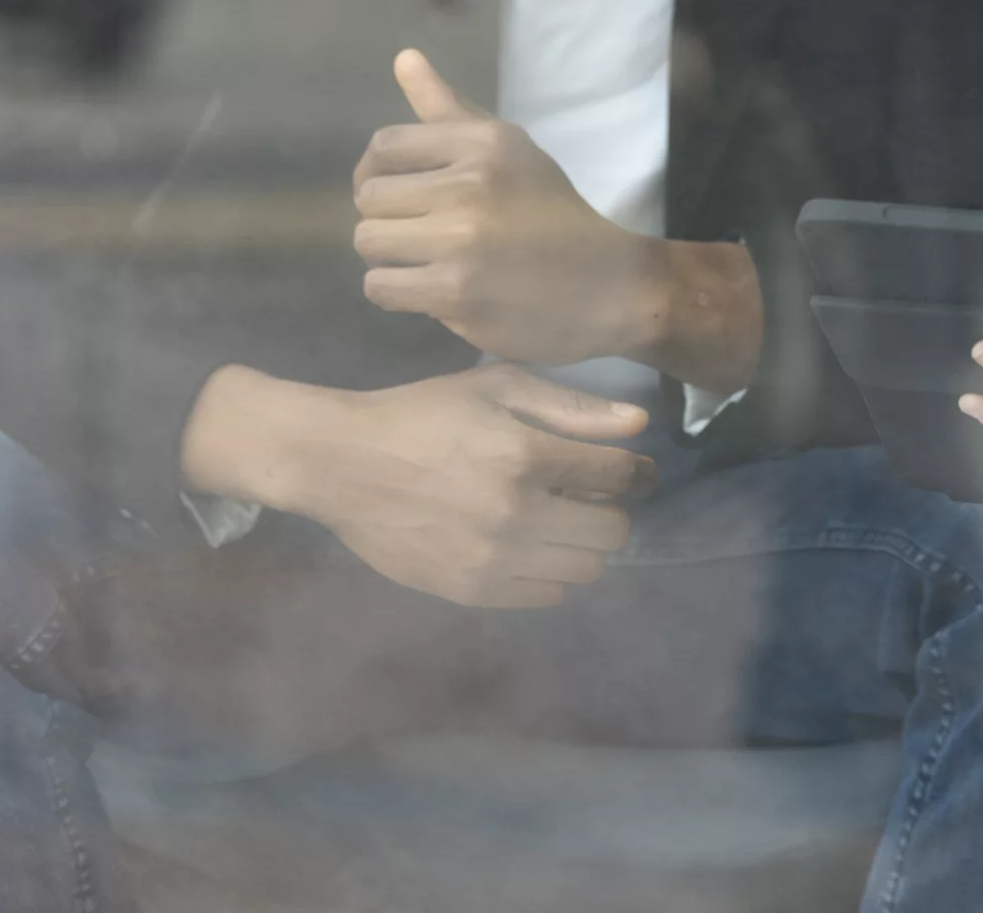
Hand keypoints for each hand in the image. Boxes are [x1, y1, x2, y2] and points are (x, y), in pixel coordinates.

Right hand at [275, 362, 654, 608]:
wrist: (343, 464)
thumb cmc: (425, 415)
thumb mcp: (497, 387)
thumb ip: (573, 407)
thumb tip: (639, 426)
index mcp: (525, 456)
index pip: (618, 476)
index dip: (634, 471)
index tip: (628, 470)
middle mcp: (516, 514)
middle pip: (610, 532)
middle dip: (609, 510)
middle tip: (586, 497)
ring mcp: (492, 559)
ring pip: (584, 570)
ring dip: (583, 545)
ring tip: (557, 521)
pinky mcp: (469, 590)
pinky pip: (546, 596)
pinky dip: (550, 572)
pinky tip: (528, 545)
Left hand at [352, 49, 654, 365]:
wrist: (606, 284)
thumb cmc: (550, 213)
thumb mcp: (508, 150)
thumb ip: (448, 108)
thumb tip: (403, 57)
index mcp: (486, 142)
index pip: (385, 146)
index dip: (380, 174)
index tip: (406, 195)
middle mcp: (473, 183)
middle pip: (370, 197)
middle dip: (391, 219)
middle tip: (427, 234)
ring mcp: (462, 240)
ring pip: (368, 241)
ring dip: (391, 257)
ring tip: (429, 261)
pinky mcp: (456, 291)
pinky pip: (380, 286)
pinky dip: (399, 291)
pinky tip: (433, 289)